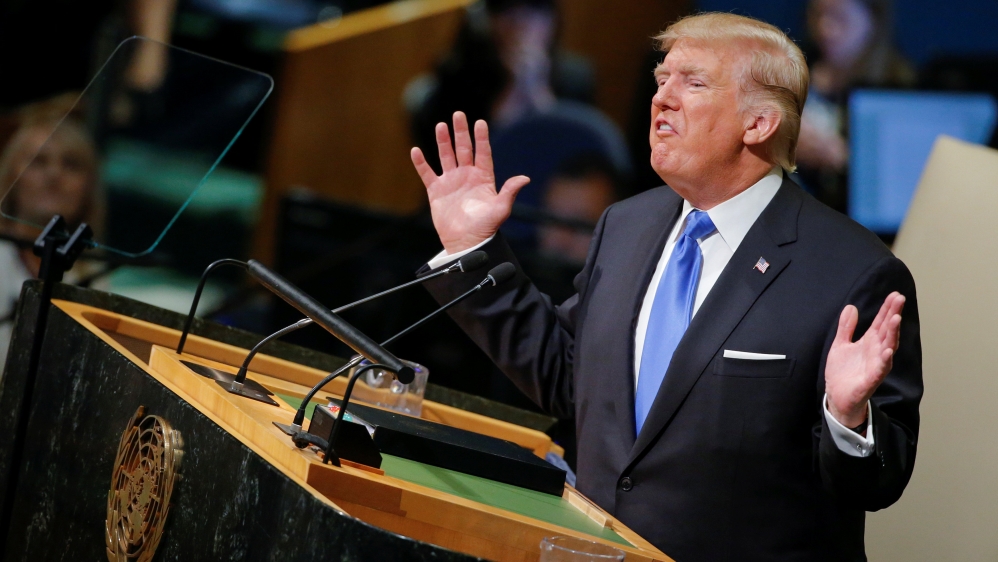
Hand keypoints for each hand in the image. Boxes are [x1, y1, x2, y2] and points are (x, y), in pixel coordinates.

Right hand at [410, 112, 529, 253]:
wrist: (466, 243)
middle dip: (461, 132)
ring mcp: (451, 182)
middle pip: (463, 149)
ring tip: (441, 125)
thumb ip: (510, 192)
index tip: (480, 122)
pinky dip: (421, 163)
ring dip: (443, 141)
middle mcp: (467, 176)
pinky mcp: (436, 191)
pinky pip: (427, 174)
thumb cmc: (485, 227)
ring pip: (446, 156)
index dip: (481, 138)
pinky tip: (416, 151)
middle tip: (459, 114)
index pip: (482, 153)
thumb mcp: (500, 209)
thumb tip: (525, 178)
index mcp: (483, 178)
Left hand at [825, 292, 905, 428]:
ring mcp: (876, 365)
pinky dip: (885, 360)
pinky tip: (888, 350)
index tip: (895, 294)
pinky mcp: (871, 380)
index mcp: (869, 342)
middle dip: (893, 315)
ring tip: (896, 318)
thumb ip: (846, 327)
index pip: (881, 322)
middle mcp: (876, 351)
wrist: (837, 396)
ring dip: (892, 333)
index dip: (887, 309)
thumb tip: (851, 306)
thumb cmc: (842, 371)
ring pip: (888, 347)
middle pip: (888, 330)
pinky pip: (880, 369)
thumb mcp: (840, 344)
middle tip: (900, 299)